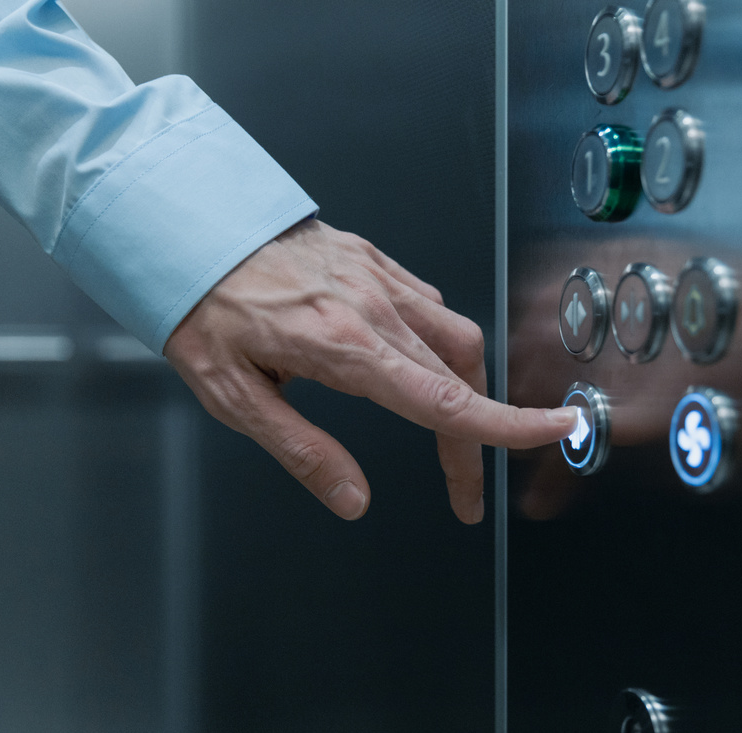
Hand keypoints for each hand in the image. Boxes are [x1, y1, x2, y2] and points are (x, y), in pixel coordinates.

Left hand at [163, 218, 577, 522]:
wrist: (186, 223)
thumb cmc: (201, 308)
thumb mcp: (234, 397)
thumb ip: (302, 451)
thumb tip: (354, 500)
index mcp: (344, 347)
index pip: (444, 400)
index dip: (505, 426)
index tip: (555, 432)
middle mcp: (373, 308)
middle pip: (460, 377)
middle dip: (476, 437)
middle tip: (461, 489)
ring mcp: (377, 278)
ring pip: (456, 335)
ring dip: (466, 388)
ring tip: (448, 430)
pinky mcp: (372, 259)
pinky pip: (428, 304)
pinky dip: (439, 342)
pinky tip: (417, 363)